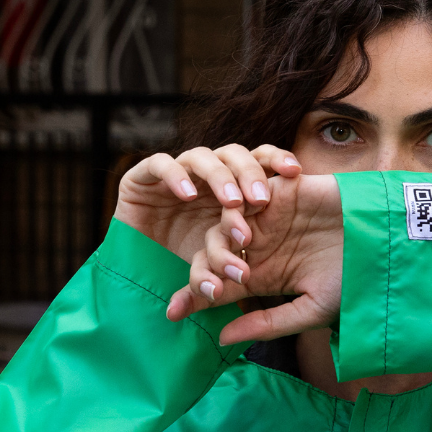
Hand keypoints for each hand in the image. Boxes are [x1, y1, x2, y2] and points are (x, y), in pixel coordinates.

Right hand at [113, 144, 300, 262]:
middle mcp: (205, 176)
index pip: (258, 161)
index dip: (277, 160)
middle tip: (260, 200)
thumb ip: (242, 267)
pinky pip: (160, 164)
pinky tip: (188, 194)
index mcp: (229, 188)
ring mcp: (175, 173)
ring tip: (231, 202)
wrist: (135, 276)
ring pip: (202, 157)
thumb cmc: (186, 271)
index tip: (296, 173)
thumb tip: (287, 274)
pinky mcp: (142, 177)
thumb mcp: (220, 269)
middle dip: (249, 174)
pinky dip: (176, 175)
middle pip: (234, 155)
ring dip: (220, 177)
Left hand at [166, 173, 343, 343]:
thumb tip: (221, 339)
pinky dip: (242, 198)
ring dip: (225, 234)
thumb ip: (267, 324)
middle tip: (226, 277)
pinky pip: (248, 188)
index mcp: (261, 278)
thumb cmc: (355, 282)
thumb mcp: (310, 310)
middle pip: (213, 253)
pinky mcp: (281, 190)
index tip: (173, 313)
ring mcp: (267, 218)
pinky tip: (247, 213)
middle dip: (210, 267)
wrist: (389, 245)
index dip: (194, 297)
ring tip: (242, 245)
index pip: (217, 286)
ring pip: (225, 222)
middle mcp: (258, 248)